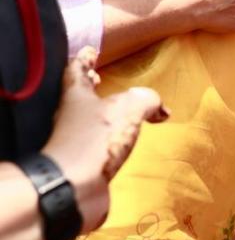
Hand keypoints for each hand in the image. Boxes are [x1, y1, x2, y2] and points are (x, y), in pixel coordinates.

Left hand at [43, 48, 166, 232]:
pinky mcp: (80, 165)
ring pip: (87, 120)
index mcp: (76, 95)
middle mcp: (70, 116)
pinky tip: (123, 142)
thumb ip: (148, 100)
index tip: (91, 50)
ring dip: (101, 113)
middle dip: (91, 86)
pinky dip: (108, 139)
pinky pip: (96, 144)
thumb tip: (160, 110)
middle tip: (101, 77)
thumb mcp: (131, 107)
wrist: (73, 189)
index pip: (77, 68)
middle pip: (80, 94)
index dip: (86, 58)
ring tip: (119, 110)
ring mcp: (73, 142)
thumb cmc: (97, 139)